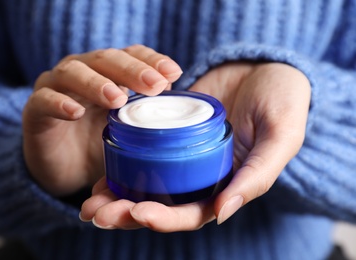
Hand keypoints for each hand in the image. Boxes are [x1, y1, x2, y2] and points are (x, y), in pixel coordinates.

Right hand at [22, 45, 181, 195]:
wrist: (67, 168)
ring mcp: (56, 88)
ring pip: (73, 73)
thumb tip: (178, 98)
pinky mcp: (35, 111)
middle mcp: (82, 72)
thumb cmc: (102, 142)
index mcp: (107, 73)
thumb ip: (147, 113)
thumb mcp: (129, 128)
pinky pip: (44, 101)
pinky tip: (76, 113)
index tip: (174, 73)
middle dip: (131, 70)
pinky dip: (59, 104)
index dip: (151, 60)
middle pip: (106, 59)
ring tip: (117, 99)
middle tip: (154, 85)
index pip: (131, 55)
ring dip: (97, 83)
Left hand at [80, 62, 309, 230]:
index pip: (191, 213)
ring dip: (116, 195)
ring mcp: (182, 154)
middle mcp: (200, 175)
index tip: (138, 213)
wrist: (266, 67)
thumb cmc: (283, 102)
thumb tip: (221, 213)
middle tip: (96, 214)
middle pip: (161, 204)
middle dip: (128, 213)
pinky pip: (142, 150)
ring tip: (89, 202)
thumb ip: (257, 176)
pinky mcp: (169, 130)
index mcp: (226, 184)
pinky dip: (121, 161)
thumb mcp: (281, 137)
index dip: (165, 219)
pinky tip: (100, 168)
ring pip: (146, 183)